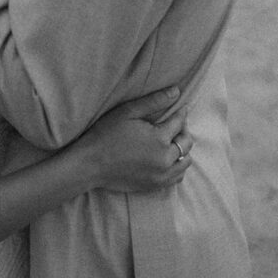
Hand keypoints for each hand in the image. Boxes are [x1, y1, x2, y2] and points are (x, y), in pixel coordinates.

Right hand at [75, 87, 192, 192]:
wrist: (91, 164)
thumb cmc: (106, 134)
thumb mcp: (128, 112)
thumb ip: (154, 102)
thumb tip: (176, 92)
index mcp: (159, 139)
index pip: (179, 123)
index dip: (181, 113)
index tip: (181, 108)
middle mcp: (165, 159)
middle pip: (186, 143)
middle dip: (183, 131)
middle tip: (175, 124)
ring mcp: (161, 175)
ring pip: (185, 162)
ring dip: (182, 150)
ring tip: (171, 141)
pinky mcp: (155, 185)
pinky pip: (177, 177)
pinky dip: (177, 167)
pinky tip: (167, 158)